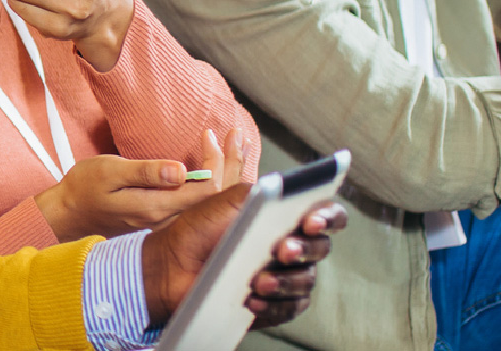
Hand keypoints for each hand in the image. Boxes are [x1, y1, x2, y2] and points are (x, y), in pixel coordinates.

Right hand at [38, 129, 248, 238]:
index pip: (205, 188)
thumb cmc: (85, 187)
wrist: (69, 214)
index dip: (217, 161)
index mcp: (156, 207)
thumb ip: (146, 172)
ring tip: (237, 145)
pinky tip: (220, 167)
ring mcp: (166, 222)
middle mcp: (167, 219)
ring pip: (209, 202)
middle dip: (232, 164)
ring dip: (227, 172)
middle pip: (214, 197)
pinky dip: (214, 181)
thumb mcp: (110, 171)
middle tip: (238, 134)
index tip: (211, 134)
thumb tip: (182, 170)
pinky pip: (198, 202)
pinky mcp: (163, 219)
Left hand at [142, 186, 345, 329]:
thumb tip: (287, 192)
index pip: (328, 214)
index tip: (311, 220)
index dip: (328, 216)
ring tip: (258, 280)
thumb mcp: (229, 201)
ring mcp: (286, 277)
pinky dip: (273, 304)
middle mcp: (294, 246)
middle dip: (304, 248)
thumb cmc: (201, 228)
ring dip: (285, 280)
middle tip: (281, 250)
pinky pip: (289, 308)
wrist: (172, 264)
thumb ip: (261, 193)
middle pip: (321, 248)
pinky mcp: (275, 304)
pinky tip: (253, 300)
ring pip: (306, 280)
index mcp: (289, 217)